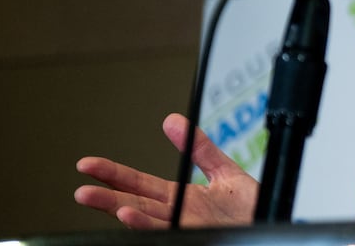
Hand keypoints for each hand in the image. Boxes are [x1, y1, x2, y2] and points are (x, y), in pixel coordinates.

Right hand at [75, 113, 257, 228]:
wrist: (274, 222)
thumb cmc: (252, 208)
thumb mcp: (225, 172)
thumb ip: (200, 148)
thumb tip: (173, 121)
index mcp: (181, 198)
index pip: (139, 185)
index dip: (114, 174)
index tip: (88, 165)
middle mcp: (179, 216)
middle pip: (135, 204)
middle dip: (106, 197)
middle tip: (80, 188)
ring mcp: (187, 228)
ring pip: (148, 221)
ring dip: (124, 212)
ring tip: (102, 201)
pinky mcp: (198, 236)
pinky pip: (169, 230)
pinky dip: (148, 225)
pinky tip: (133, 216)